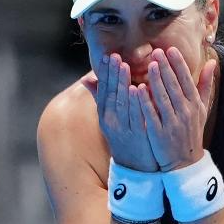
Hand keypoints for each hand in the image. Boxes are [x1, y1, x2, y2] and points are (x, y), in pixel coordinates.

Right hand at [84, 53, 157, 171]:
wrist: (135, 167)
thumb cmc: (124, 138)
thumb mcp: (109, 119)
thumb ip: (101, 98)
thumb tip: (86, 79)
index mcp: (105, 116)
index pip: (103, 91)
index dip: (105, 74)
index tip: (107, 57)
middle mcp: (111, 121)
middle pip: (111, 94)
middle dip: (113, 74)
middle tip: (115, 56)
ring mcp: (124, 128)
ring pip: (122, 102)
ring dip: (122, 83)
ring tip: (124, 66)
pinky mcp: (137, 135)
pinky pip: (136, 116)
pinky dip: (135, 101)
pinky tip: (137, 88)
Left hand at [140, 47, 216, 170]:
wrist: (184, 162)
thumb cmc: (191, 132)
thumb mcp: (202, 109)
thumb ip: (205, 85)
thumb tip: (211, 62)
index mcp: (195, 105)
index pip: (187, 80)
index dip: (178, 65)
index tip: (171, 50)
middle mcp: (185, 113)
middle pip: (175, 87)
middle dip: (166, 68)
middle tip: (157, 52)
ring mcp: (172, 123)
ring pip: (164, 99)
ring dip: (157, 81)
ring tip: (150, 65)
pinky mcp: (159, 133)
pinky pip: (151, 115)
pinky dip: (145, 102)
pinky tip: (138, 89)